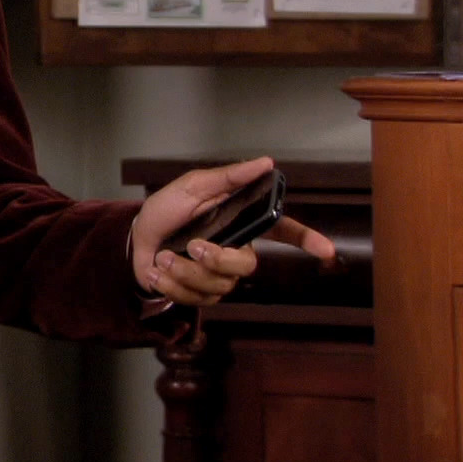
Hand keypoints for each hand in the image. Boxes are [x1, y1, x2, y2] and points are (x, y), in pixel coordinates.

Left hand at [130, 156, 336, 305]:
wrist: (135, 236)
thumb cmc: (167, 209)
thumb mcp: (193, 186)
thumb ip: (229, 177)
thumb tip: (266, 162)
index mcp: (240, 223)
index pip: (281, 233)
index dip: (306, 240)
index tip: (327, 249)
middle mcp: (235, 251)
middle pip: (246, 266)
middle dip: (217, 259)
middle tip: (191, 246)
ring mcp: (219, 277)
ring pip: (217, 285)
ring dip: (184, 271)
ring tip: (164, 256)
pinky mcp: (200, 295)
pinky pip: (195, 299)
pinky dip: (170, 284)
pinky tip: (158, 270)